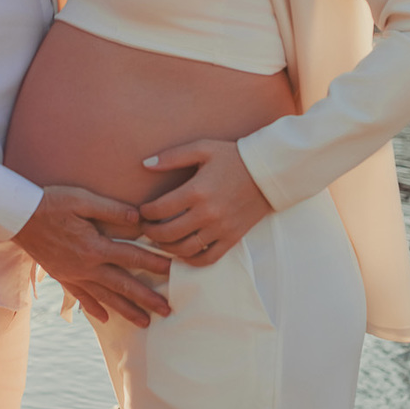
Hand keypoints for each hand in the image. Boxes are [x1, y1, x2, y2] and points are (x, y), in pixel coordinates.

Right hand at [14, 185, 170, 327]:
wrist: (17, 216)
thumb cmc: (51, 202)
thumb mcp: (82, 199)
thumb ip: (111, 210)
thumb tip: (139, 218)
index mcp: (94, 246)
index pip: (131, 257)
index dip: (154, 263)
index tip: (172, 270)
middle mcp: (86, 266)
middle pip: (122, 286)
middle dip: (146, 299)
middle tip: (167, 311)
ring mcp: (73, 275)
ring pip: (105, 298)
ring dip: (126, 311)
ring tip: (145, 322)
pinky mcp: (62, 277)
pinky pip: (81, 297)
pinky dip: (93, 309)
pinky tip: (105, 318)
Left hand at [138, 140, 271, 264]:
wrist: (268, 171)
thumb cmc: (233, 157)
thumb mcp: (202, 148)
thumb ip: (172, 156)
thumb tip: (145, 164)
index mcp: (197, 191)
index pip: (160, 209)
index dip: (145, 212)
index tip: (142, 211)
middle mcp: (207, 214)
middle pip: (168, 233)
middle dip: (150, 232)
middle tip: (145, 227)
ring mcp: (220, 229)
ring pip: (184, 249)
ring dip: (166, 248)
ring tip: (160, 239)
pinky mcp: (232, 238)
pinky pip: (207, 258)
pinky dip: (190, 260)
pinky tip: (181, 252)